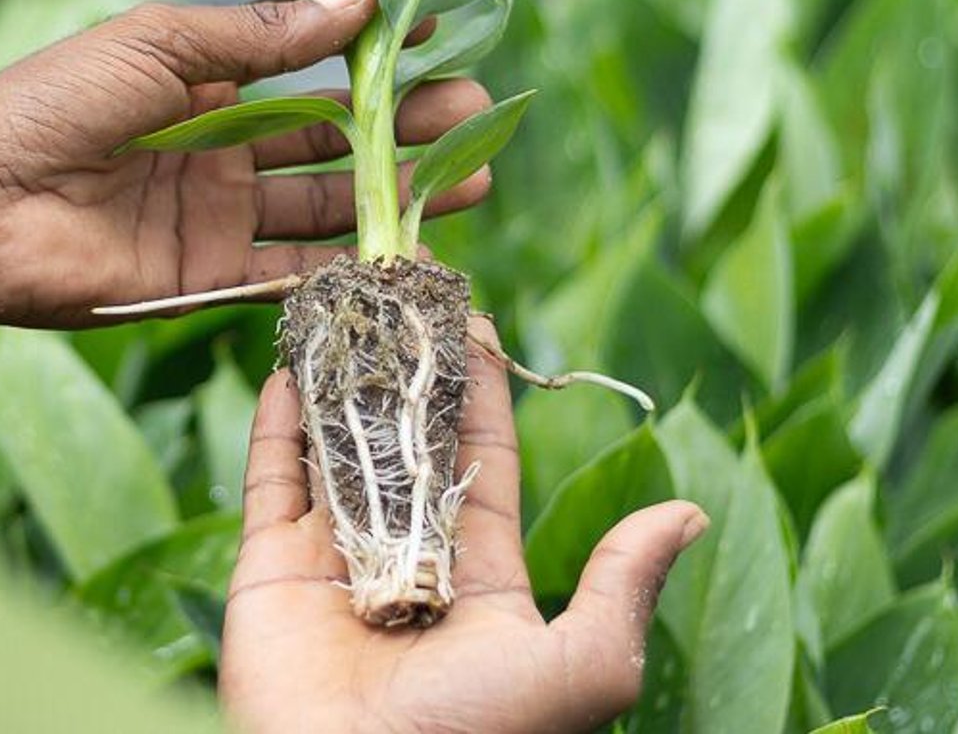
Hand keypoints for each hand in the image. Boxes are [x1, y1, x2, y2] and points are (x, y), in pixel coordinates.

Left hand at [0, 0, 492, 326]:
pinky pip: (292, 275)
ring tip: (475, 174)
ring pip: (326, 205)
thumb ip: (263, 34)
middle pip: (332, 138)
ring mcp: (216, 216)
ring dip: (396, 191)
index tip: (437, 32)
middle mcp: (218, 148)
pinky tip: (411, 247)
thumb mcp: (162, 45)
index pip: (308, 63)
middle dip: (406, 125)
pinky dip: (349, 265)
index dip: (372, 52)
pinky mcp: (205, 280)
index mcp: (203, 80)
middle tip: (476, 112)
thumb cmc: (54, 102)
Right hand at [220, 315, 707, 733]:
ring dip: (340, 378)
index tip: (474, 318)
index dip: (481, 389)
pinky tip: (289, 365)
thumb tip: (689, 516)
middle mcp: (405, 560)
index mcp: (480, 578)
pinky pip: (271, 482)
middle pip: (405, 440)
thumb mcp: (577, 667)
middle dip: (406, 367)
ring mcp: (332, 563)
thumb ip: (619, 589)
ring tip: (346, 303)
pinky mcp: (268, 573)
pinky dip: (277, 425)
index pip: (480, 459)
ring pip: (337, 449)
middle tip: (406, 289)